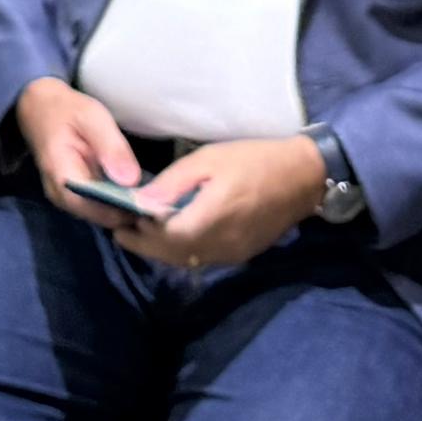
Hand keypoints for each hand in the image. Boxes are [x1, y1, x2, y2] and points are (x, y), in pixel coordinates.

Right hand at [15, 77, 146, 232]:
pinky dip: (117, 203)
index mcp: (63, 178)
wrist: (39, 108)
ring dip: (125, 210)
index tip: (154, 203)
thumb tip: (131, 181)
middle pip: (101, 217)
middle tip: (159, 202)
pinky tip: (135, 193)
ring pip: (101, 216)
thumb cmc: (67, 110)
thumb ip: (111, 148)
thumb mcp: (92, 118)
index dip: (126, 210)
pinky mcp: (74, 196)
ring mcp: (66, 200)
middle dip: (129, 213)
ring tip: (151, 198)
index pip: (97, 209)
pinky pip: (98, 208)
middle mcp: (62, 197)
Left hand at [113, 135, 325, 272]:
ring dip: (162, 251)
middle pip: (174, 255)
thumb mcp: (209, 160)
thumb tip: (139, 203)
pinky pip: (204, 258)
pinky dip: (183, 251)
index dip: (141, 235)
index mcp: (211, 218)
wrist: (302, 177)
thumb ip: (173, 183)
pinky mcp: (242, 255)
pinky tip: (174, 237)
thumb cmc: (253, 160)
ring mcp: (233, 254)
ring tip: (142, 236)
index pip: (165, 238)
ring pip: (188, 260)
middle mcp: (221, 244)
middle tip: (123, 234)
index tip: (119, 225)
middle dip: (146, 247)